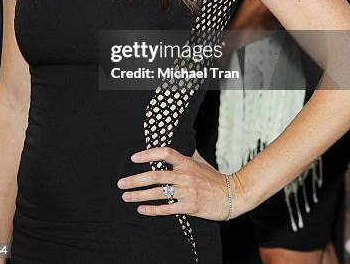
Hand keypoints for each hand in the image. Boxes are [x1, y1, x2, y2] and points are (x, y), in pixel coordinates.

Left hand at [117, 146, 239, 220]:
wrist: (232, 195)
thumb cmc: (215, 178)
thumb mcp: (201, 162)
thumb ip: (188, 154)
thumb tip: (181, 143)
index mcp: (186, 162)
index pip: (164, 153)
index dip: (148, 154)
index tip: (134, 158)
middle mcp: (184, 176)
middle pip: (155, 176)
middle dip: (135, 179)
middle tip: (121, 183)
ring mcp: (186, 192)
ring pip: (157, 193)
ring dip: (139, 195)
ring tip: (126, 196)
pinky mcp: (189, 206)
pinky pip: (166, 208)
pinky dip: (152, 209)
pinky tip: (141, 209)